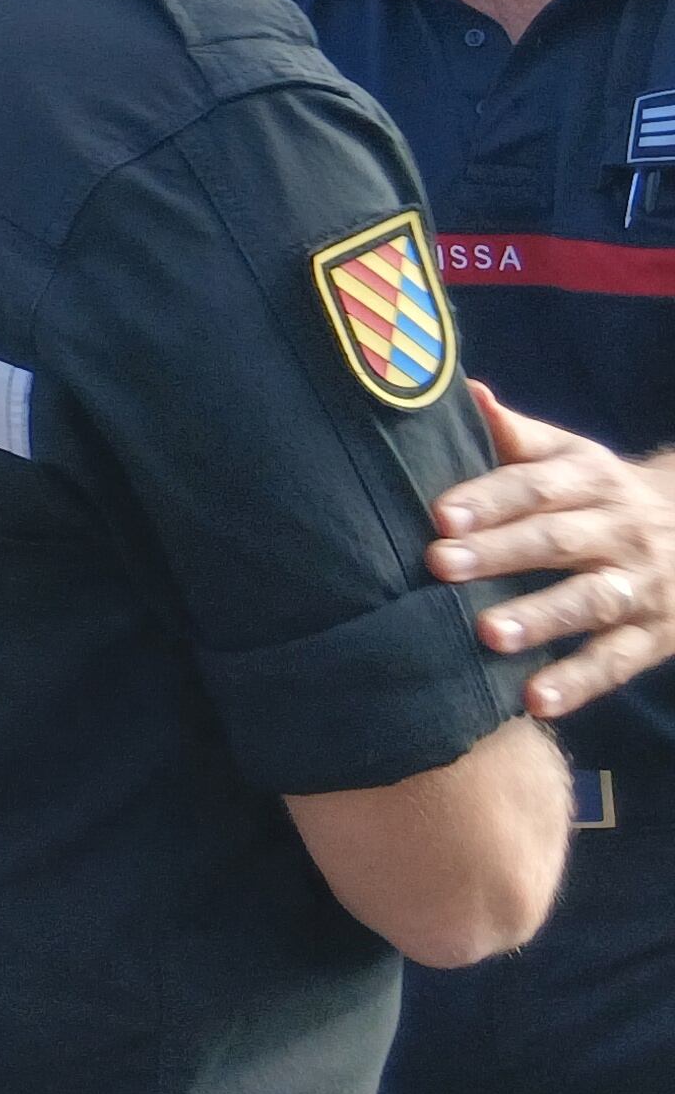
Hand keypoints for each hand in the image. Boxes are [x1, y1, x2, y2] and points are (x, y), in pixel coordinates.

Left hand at [430, 380, 674, 718]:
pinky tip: (535, 700)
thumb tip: (465, 392)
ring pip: (592, 601)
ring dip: (541, 618)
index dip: (490, 498)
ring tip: (488, 634)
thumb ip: (516, 435)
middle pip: (559, 540)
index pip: (538, 485)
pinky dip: (579, 682)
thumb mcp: (572, 457)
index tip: (440, 514)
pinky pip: (618, 661)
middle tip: (440, 565)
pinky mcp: (655, 636)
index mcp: (593, 479)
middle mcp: (621, 529)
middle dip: (501, 553)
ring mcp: (642, 584)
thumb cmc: (601, 494)